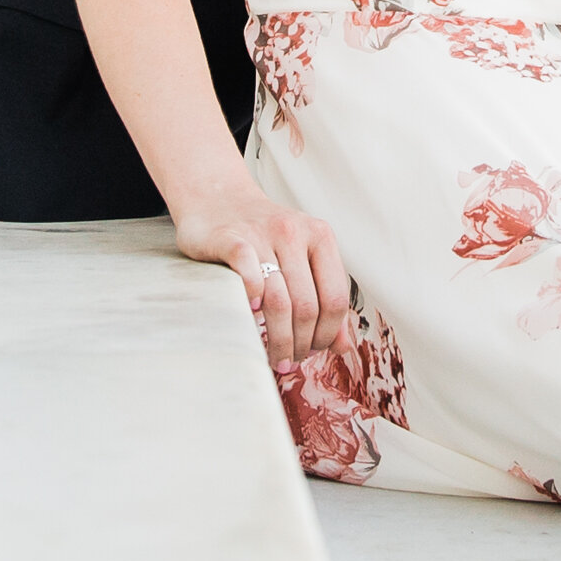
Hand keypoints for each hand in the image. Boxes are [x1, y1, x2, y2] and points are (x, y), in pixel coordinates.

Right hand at [174, 198, 351, 366]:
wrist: (217, 199)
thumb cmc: (263, 238)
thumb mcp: (302, 259)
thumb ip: (324, 296)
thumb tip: (343, 346)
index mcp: (320, 236)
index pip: (335, 298)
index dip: (327, 334)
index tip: (314, 351)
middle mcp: (294, 232)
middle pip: (307, 305)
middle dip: (301, 344)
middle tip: (290, 361)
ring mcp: (261, 234)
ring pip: (279, 300)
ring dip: (279, 339)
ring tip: (274, 356)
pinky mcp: (230, 238)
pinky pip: (247, 272)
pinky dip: (253, 299)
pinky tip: (252, 316)